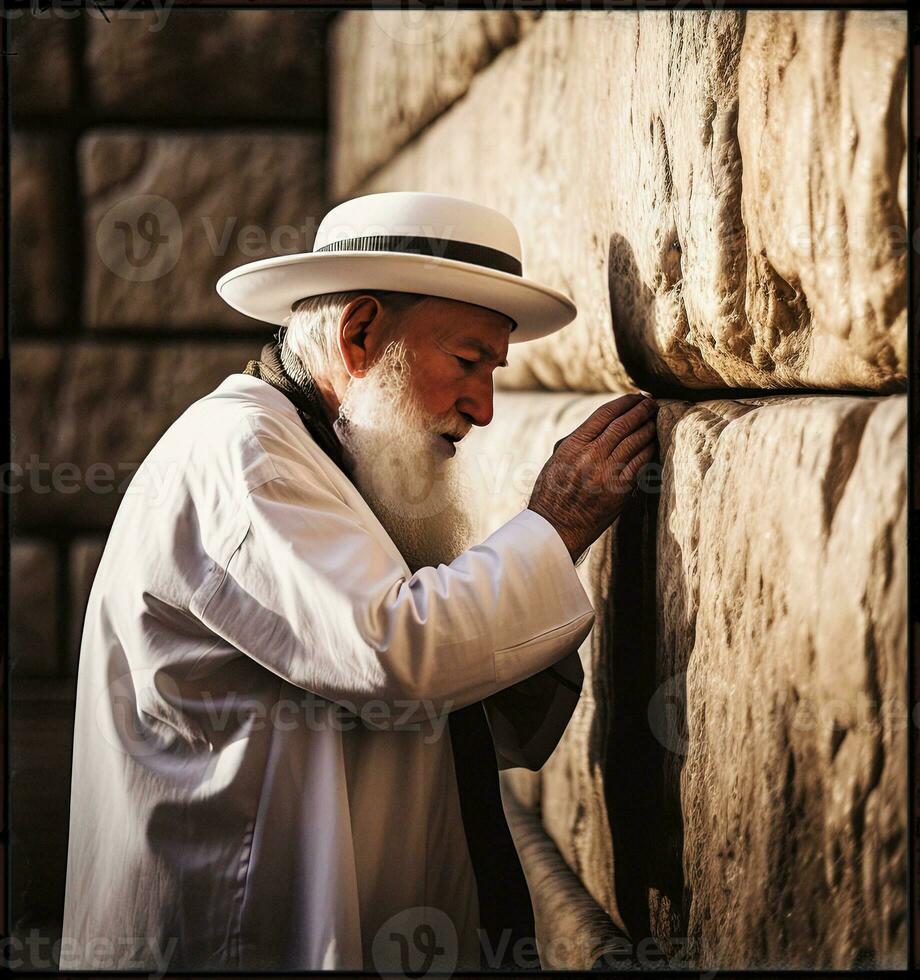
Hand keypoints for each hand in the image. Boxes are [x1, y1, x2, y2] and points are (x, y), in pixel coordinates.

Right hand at [527, 393, 659, 562]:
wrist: (556, 527)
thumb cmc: (553, 492)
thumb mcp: (557, 459)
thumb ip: (578, 440)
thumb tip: (601, 423)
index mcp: (573, 445)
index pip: (604, 415)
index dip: (624, 402)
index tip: (635, 397)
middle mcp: (590, 456)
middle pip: (623, 425)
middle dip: (641, 411)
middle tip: (652, 403)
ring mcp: (606, 473)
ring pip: (634, 442)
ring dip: (648, 427)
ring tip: (654, 419)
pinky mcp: (619, 490)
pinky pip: (640, 463)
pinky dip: (648, 450)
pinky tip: (653, 443)